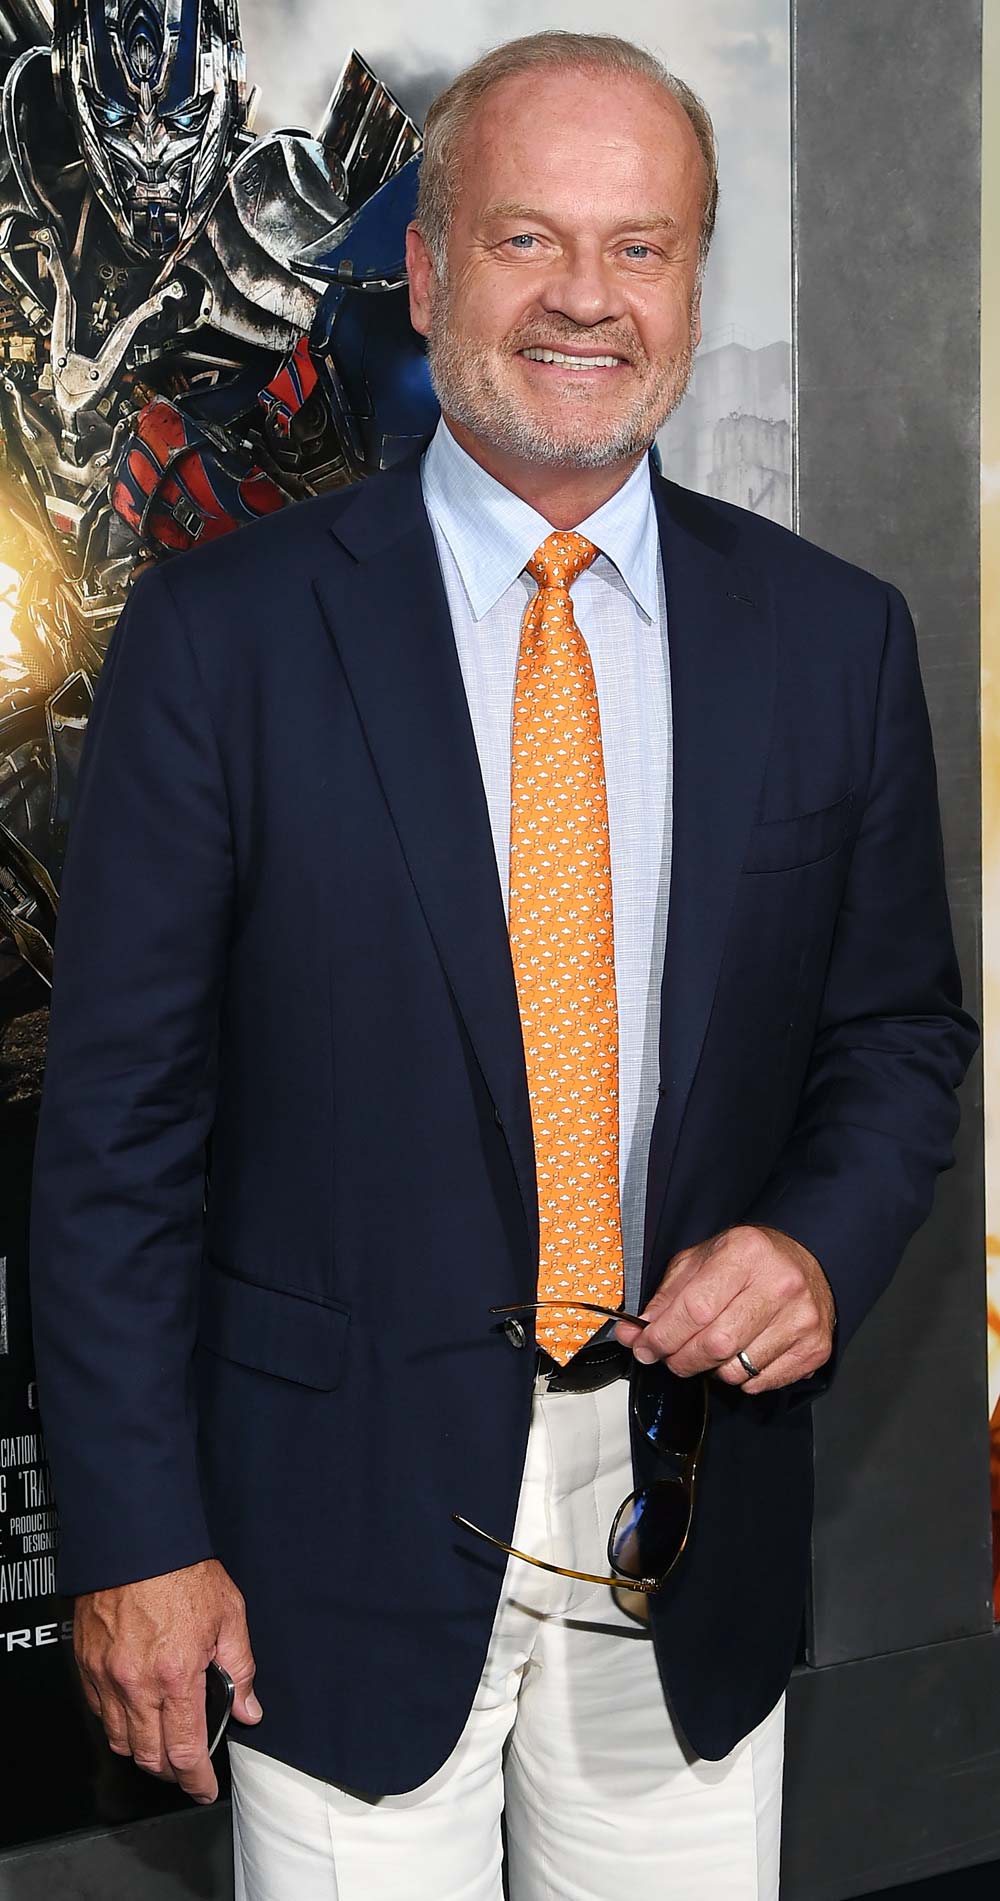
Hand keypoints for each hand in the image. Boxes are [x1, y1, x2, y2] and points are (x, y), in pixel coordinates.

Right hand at [74, 1557, 260, 1802]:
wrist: (138, 1540)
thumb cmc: (183, 1571)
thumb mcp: (229, 1615)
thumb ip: (241, 1668)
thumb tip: (249, 1709)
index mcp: (177, 1675)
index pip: (184, 1750)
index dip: (195, 1780)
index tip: (203, 1789)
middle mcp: (137, 1683)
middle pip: (148, 1755)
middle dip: (170, 1772)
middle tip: (186, 1770)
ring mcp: (107, 1675)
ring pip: (119, 1739)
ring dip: (142, 1751)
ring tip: (162, 1744)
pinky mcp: (88, 1663)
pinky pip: (99, 1711)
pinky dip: (117, 1722)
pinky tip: (135, 1713)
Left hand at [614, 1224, 835, 1394]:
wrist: (808, 1261)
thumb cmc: (751, 1261)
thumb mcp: (703, 1260)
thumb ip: (667, 1296)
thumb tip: (634, 1333)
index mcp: (745, 1252)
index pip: (695, 1309)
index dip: (661, 1336)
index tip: (644, 1346)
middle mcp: (779, 1284)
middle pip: (715, 1344)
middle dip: (680, 1358)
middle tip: (670, 1356)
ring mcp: (801, 1319)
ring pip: (736, 1370)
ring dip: (711, 1369)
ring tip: (711, 1349)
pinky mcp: (814, 1348)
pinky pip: (761, 1383)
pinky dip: (741, 1378)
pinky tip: (741, 1354)